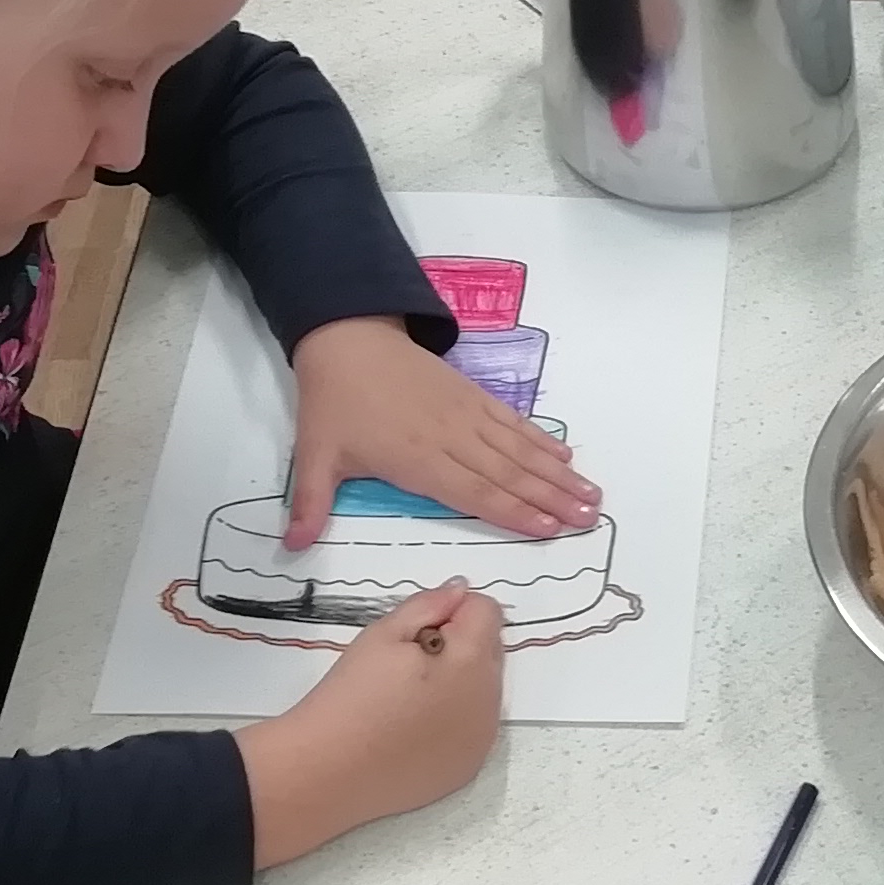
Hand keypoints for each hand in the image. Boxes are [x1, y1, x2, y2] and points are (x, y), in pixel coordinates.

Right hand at [237, 580, 503, 865]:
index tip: (416, 630)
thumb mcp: (382, 634)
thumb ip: (428, 605)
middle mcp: (490, 701)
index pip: (487, 611)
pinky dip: (454, 719)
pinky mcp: (468, 768)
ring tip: (408, 698)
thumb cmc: (350, 696)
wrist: (327, 773)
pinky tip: (413, 729)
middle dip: (459, 644)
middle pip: (491, 650)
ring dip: (459, 682)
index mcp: (472, 662)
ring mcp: (482, 740)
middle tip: (407, 662)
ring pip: (484, 690)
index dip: (452, 610)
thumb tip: (460, 590)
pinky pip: (473, 727)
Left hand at [287, 315, 595, 544]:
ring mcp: (466, 414)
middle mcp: (450, 438)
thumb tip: (291, 547)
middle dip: (552, 498)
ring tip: (592, 494)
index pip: (474, 491)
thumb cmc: (333, 401)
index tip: (550, 529)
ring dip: (557, 473)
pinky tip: (565, 454)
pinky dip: (541, 439)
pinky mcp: (471, 395)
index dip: (514, 511)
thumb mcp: (314, 454)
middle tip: (590, 518)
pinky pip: (513, 422)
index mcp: (417, 459)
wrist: (348, 337)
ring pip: (519, 449)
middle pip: (509, 473)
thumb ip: (310, 503)